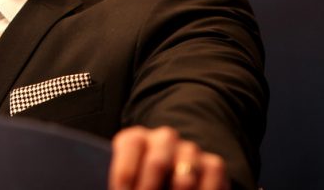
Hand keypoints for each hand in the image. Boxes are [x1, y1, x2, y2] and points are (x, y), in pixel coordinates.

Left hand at [108, 126, 228, 189]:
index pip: (130, 146)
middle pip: (157, 163)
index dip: (124, 176)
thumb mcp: (126, 180)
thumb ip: (122, 182)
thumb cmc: (139, 184)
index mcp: (134, 138)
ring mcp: (190, 150)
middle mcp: (163, 138)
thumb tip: (111, 188)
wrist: (171, 178)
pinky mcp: (213, 164)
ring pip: (184, 179)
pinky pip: (210, 185)